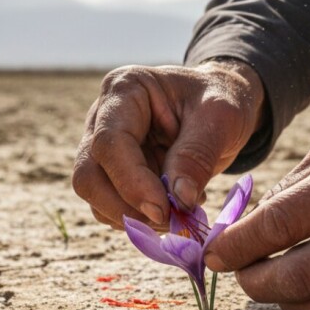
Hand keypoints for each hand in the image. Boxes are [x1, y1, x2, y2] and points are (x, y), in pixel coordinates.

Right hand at [73, 61, 264, 227]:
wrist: (219, 106)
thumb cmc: (221, 99)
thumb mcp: (220, 116)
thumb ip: (197, 155)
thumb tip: (179, 200)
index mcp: (124, 90)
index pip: (109, 143)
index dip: (132, 182)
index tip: (164, 209)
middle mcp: (101, 119)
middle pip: (88, 175)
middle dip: (126, 207)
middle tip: (171, 220)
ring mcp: (102, 148)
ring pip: (95, 197)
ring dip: (134, 217)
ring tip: (181, 211)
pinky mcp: (111, 174)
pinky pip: (110, 208)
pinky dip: (140, 219)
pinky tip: (174, 206)